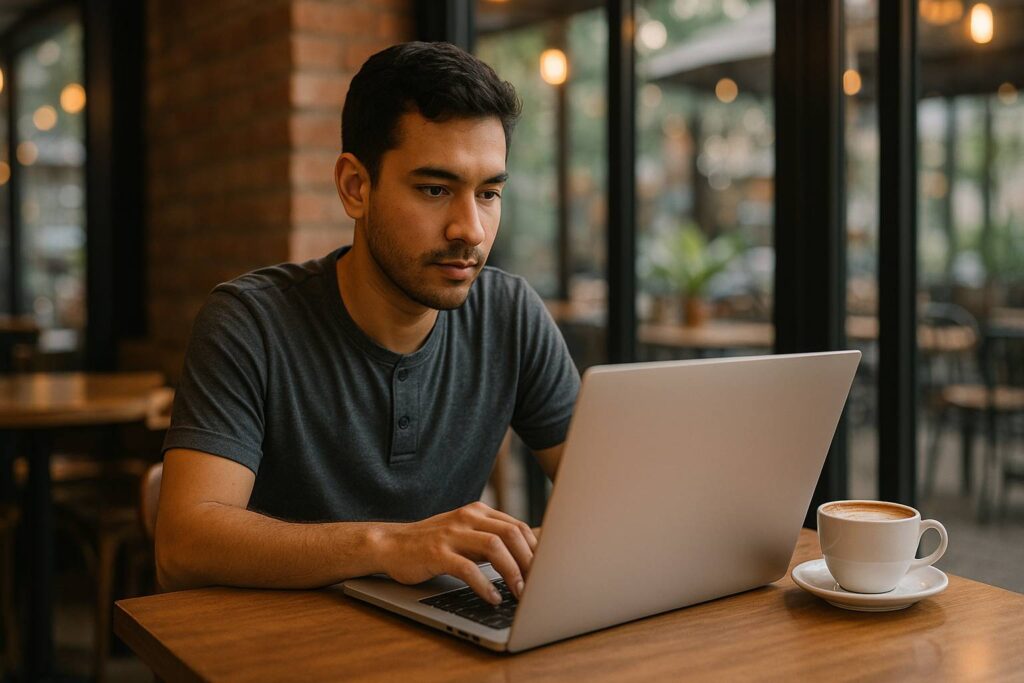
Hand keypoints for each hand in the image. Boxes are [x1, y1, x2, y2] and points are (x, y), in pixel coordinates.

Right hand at [374, 502, 537, 604]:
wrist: (391, 544)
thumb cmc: (434, 545)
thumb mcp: (466, 536)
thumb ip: (492, 541)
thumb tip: (529, 559)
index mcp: (478, 512)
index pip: (517, 526)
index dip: (536, 549)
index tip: (547, 570)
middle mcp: (468, 518)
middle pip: (511, 533)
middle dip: (530, 561)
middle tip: (538, 585)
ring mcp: (452, 534)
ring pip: (494, 547)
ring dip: (512, 572)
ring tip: (520, 593)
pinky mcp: (437, 553)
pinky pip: (467, 568)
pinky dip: (484, 585)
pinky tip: (492, 597)